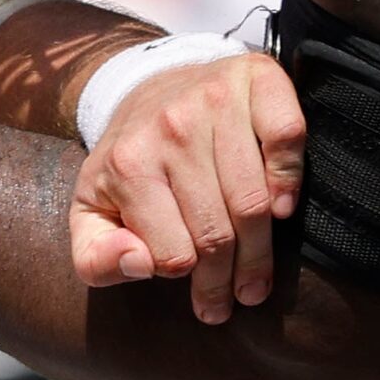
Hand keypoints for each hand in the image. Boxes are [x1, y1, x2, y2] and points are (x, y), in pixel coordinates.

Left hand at [69, 54, 306, 323]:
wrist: (148, 89)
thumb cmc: (127, 165)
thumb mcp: (90, 213)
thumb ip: (95, 256)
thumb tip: (138, 264)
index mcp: (126, 165)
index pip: (172, 253)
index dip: (186, 279)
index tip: (199, 295)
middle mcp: (170, 129)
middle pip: (217, 232)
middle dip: (230, 280)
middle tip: (240, 300)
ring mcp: (215, 101)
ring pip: (255, 200)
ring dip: (263, 251)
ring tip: (258, 279)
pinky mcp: (256, 80)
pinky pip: (287, 136)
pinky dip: (290, 177)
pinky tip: (281, 206)